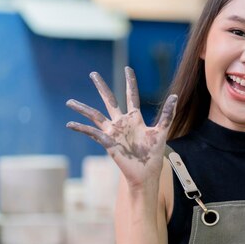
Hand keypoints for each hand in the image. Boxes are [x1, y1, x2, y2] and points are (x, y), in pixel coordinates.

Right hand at [66, 67, 176, 188]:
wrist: (146, 174)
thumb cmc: (154, 155)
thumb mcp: (162, 131)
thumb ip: (167, 114)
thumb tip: (175, 96)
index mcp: (135, 119)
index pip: (131, 96)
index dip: (130, 82)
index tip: (127, 68)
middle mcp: (122, 123)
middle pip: (109, 100)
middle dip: (101, 87)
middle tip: (93, 73)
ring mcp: (113, 132)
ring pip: (95, 115)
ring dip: (82, 109)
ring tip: (69, 102)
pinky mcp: (107, 142)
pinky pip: (92, 133)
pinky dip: (81, 128)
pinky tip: (70, 124)